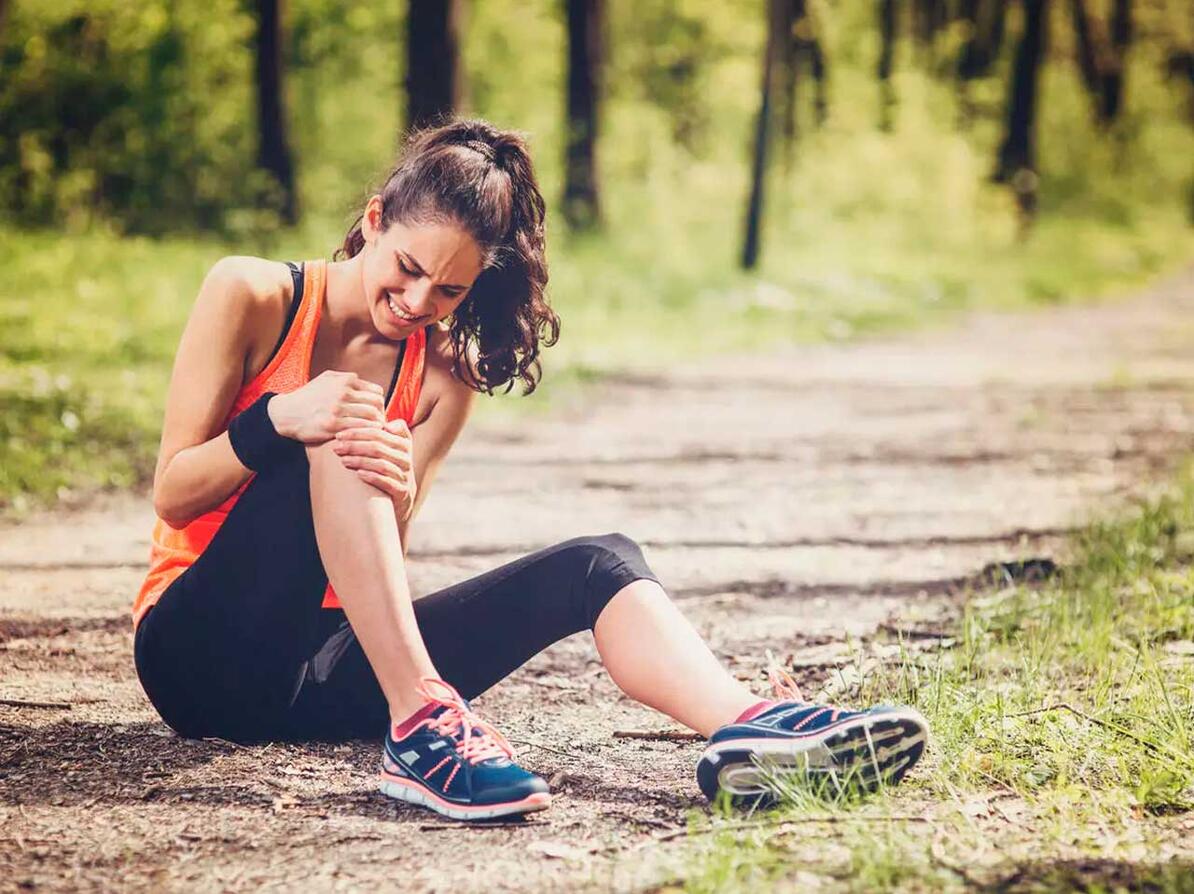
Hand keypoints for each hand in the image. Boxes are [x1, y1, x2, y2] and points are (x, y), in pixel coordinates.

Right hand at [267, 370, 385, 444]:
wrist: (286, 413)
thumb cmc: (309, 397)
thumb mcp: (327, 379)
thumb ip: (348, 379)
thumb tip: (367, 387)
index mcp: (346, 380)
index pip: (376, 392)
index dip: (379, 405)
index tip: (377, 414)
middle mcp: (344, 392)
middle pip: (377, 405)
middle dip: (380, 417)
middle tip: (378, 426)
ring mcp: (338, 409)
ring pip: (371, 418)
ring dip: (375, 427)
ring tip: (373, 434)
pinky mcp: (333, 425)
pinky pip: (359, 430)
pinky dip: (365, 435)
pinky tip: (363, 439)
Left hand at [331, 418, 416, 517]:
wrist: (402, 497)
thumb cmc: (389, 466)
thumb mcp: (390, 446)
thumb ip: (382, 431)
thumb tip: (372, 420)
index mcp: (403, 443)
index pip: (378, 432)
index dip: (357, 432)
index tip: (339, 435)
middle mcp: (406, 458)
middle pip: (378, 447)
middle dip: (354, 446)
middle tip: (337, 448)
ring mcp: (405, 475)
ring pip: (382, 464)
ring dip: (360, 461)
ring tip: (343, 460)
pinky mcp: (403, 492)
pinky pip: (388, 482)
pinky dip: (373, 477)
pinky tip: (359, 474)